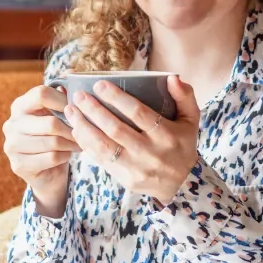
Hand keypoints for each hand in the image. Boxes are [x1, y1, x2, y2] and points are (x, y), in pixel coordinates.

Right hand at [3, 84, 81, 208]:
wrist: (46, 170)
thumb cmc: (54, 135)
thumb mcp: (57, 112)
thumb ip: (62, 92)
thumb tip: (71, 72)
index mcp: (19, 105)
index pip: (41, 94)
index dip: (64, 100)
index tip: (78, 108)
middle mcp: (11, 124)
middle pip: (50, 122)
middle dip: (72, 128)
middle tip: (85, 131)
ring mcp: (12, 146)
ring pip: (53, 142)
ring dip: (71, 143)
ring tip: (80, 142)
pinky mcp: (19, 165)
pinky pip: (51, 158)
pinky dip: (65, 156)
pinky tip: (68, 154)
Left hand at [64, 76, 199, 205]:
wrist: (181, 184)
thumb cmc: (182, 144)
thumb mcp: (191, 120)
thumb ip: (184, 96)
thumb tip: (172, 77)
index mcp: (167, 135)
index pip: (139, 114)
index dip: (117, 98)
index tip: (100, 84)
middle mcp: (150, 152)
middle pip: (116, 129)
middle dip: (94, 110)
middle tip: (80, 95)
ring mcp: (136, 168)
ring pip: (104, 146)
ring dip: (84, 127)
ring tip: (71, 111)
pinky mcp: (124, 178)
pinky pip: (100, 160)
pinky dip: (86, 144)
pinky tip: (76, 129)